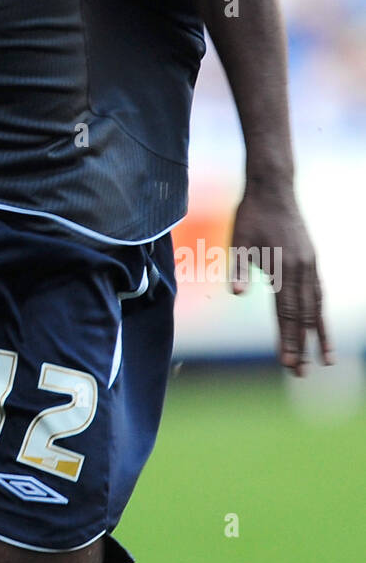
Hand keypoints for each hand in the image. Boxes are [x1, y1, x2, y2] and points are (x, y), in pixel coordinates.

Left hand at [229, 185, 332, 376]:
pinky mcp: (311, 260)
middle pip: (303, 316)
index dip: (287, 339)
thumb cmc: (251, 215)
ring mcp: (310, 264)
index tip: (287, 363)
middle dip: (302, 346)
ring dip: (319, 335)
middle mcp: (301, 269)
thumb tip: (236, 294)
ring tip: (325, 360)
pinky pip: (319, 292)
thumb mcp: (238, 241)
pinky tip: (320, 327)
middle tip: (301, 374)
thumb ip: (238, 269)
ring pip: (316, 307)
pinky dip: (321, 313)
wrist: (273, 189)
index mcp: (282, 267)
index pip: (285, 313)